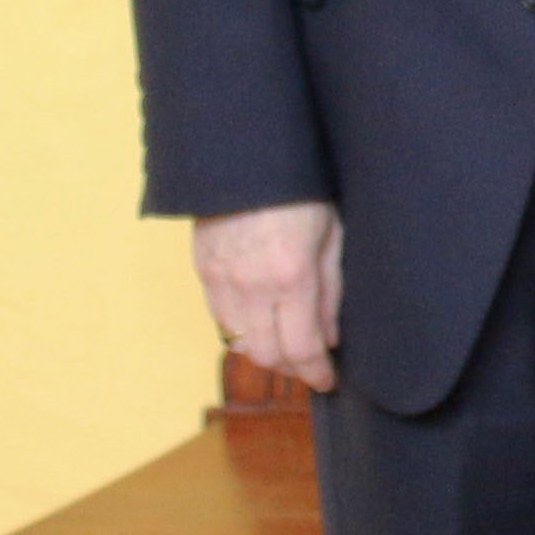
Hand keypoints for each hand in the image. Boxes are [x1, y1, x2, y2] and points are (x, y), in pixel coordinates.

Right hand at [193, 202, 342, 391]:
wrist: (246, 154)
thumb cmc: (301, 188)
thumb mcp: (332, 235)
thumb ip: (332, 291)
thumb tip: (330, 337)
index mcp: (291, 276)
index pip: (301, 348)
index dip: (316, 373)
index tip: (328, 381)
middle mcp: (250, 286)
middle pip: (266, 355)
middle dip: (291, 369)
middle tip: (310, 367)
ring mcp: (221, 280)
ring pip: (239, 343)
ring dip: (265, 354)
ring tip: (288, 348)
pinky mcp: (202, 270)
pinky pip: (220, 320)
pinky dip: (242, 332)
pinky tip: (262, 324)